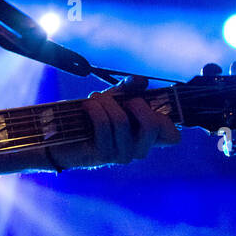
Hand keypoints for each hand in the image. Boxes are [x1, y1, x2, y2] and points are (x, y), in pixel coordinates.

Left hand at [52, 76, 179, 168]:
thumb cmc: (93, 117)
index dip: (166, 119)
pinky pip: (104, 124)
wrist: (62, 135)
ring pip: (122, 121)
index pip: (173, 137)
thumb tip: (141, 80)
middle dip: (134, 103)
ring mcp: (122, 155)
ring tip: (94, 99)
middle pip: (152, 125)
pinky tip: (87, 106)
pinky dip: (94, 109)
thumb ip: (129, 89)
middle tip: (120, 99)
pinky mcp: (103, 155)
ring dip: (105, 102)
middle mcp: (139, 150)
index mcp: (147, 138)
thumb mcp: (114, 99)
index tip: (145, 103)